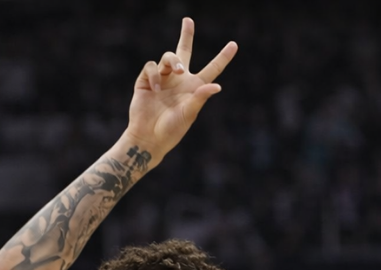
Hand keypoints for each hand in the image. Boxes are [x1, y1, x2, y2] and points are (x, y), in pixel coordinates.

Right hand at [123, 17, 237, 163]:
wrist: (148, 138)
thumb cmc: (172, 130)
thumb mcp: (189, 114)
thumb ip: (201, 98)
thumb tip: (216, 86)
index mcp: (194, 87)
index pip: (212, 68)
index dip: (223, 57)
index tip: (234, 44)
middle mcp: (179, 80)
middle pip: (184, 51)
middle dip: (186, 35)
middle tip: (188, 20)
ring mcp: (162, 79)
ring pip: (168, 57)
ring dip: (173, 61)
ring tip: (176, 71)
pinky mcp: (146, 81)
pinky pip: (151, 67)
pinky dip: (154, 75)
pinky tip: (155, 89)